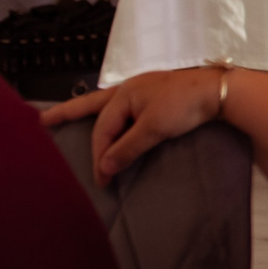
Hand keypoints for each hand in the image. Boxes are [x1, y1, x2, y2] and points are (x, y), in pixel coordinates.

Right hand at [40, 67, 226, 185]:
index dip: (100, 155)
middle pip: (95, 107)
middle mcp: (131, 89)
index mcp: (125, 93)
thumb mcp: (154, 129)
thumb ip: (127, 148)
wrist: (223, 91)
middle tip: (44, 121)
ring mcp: (145, 91)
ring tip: (70, 119)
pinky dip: (116, 120)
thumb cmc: (187, 105)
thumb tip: (104, 168)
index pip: (103, 129)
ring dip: (94, 118)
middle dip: (69, 114)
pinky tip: (113, 123)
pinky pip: (128, 110)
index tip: (102, 179)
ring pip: (111, 108)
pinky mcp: (159, 97)